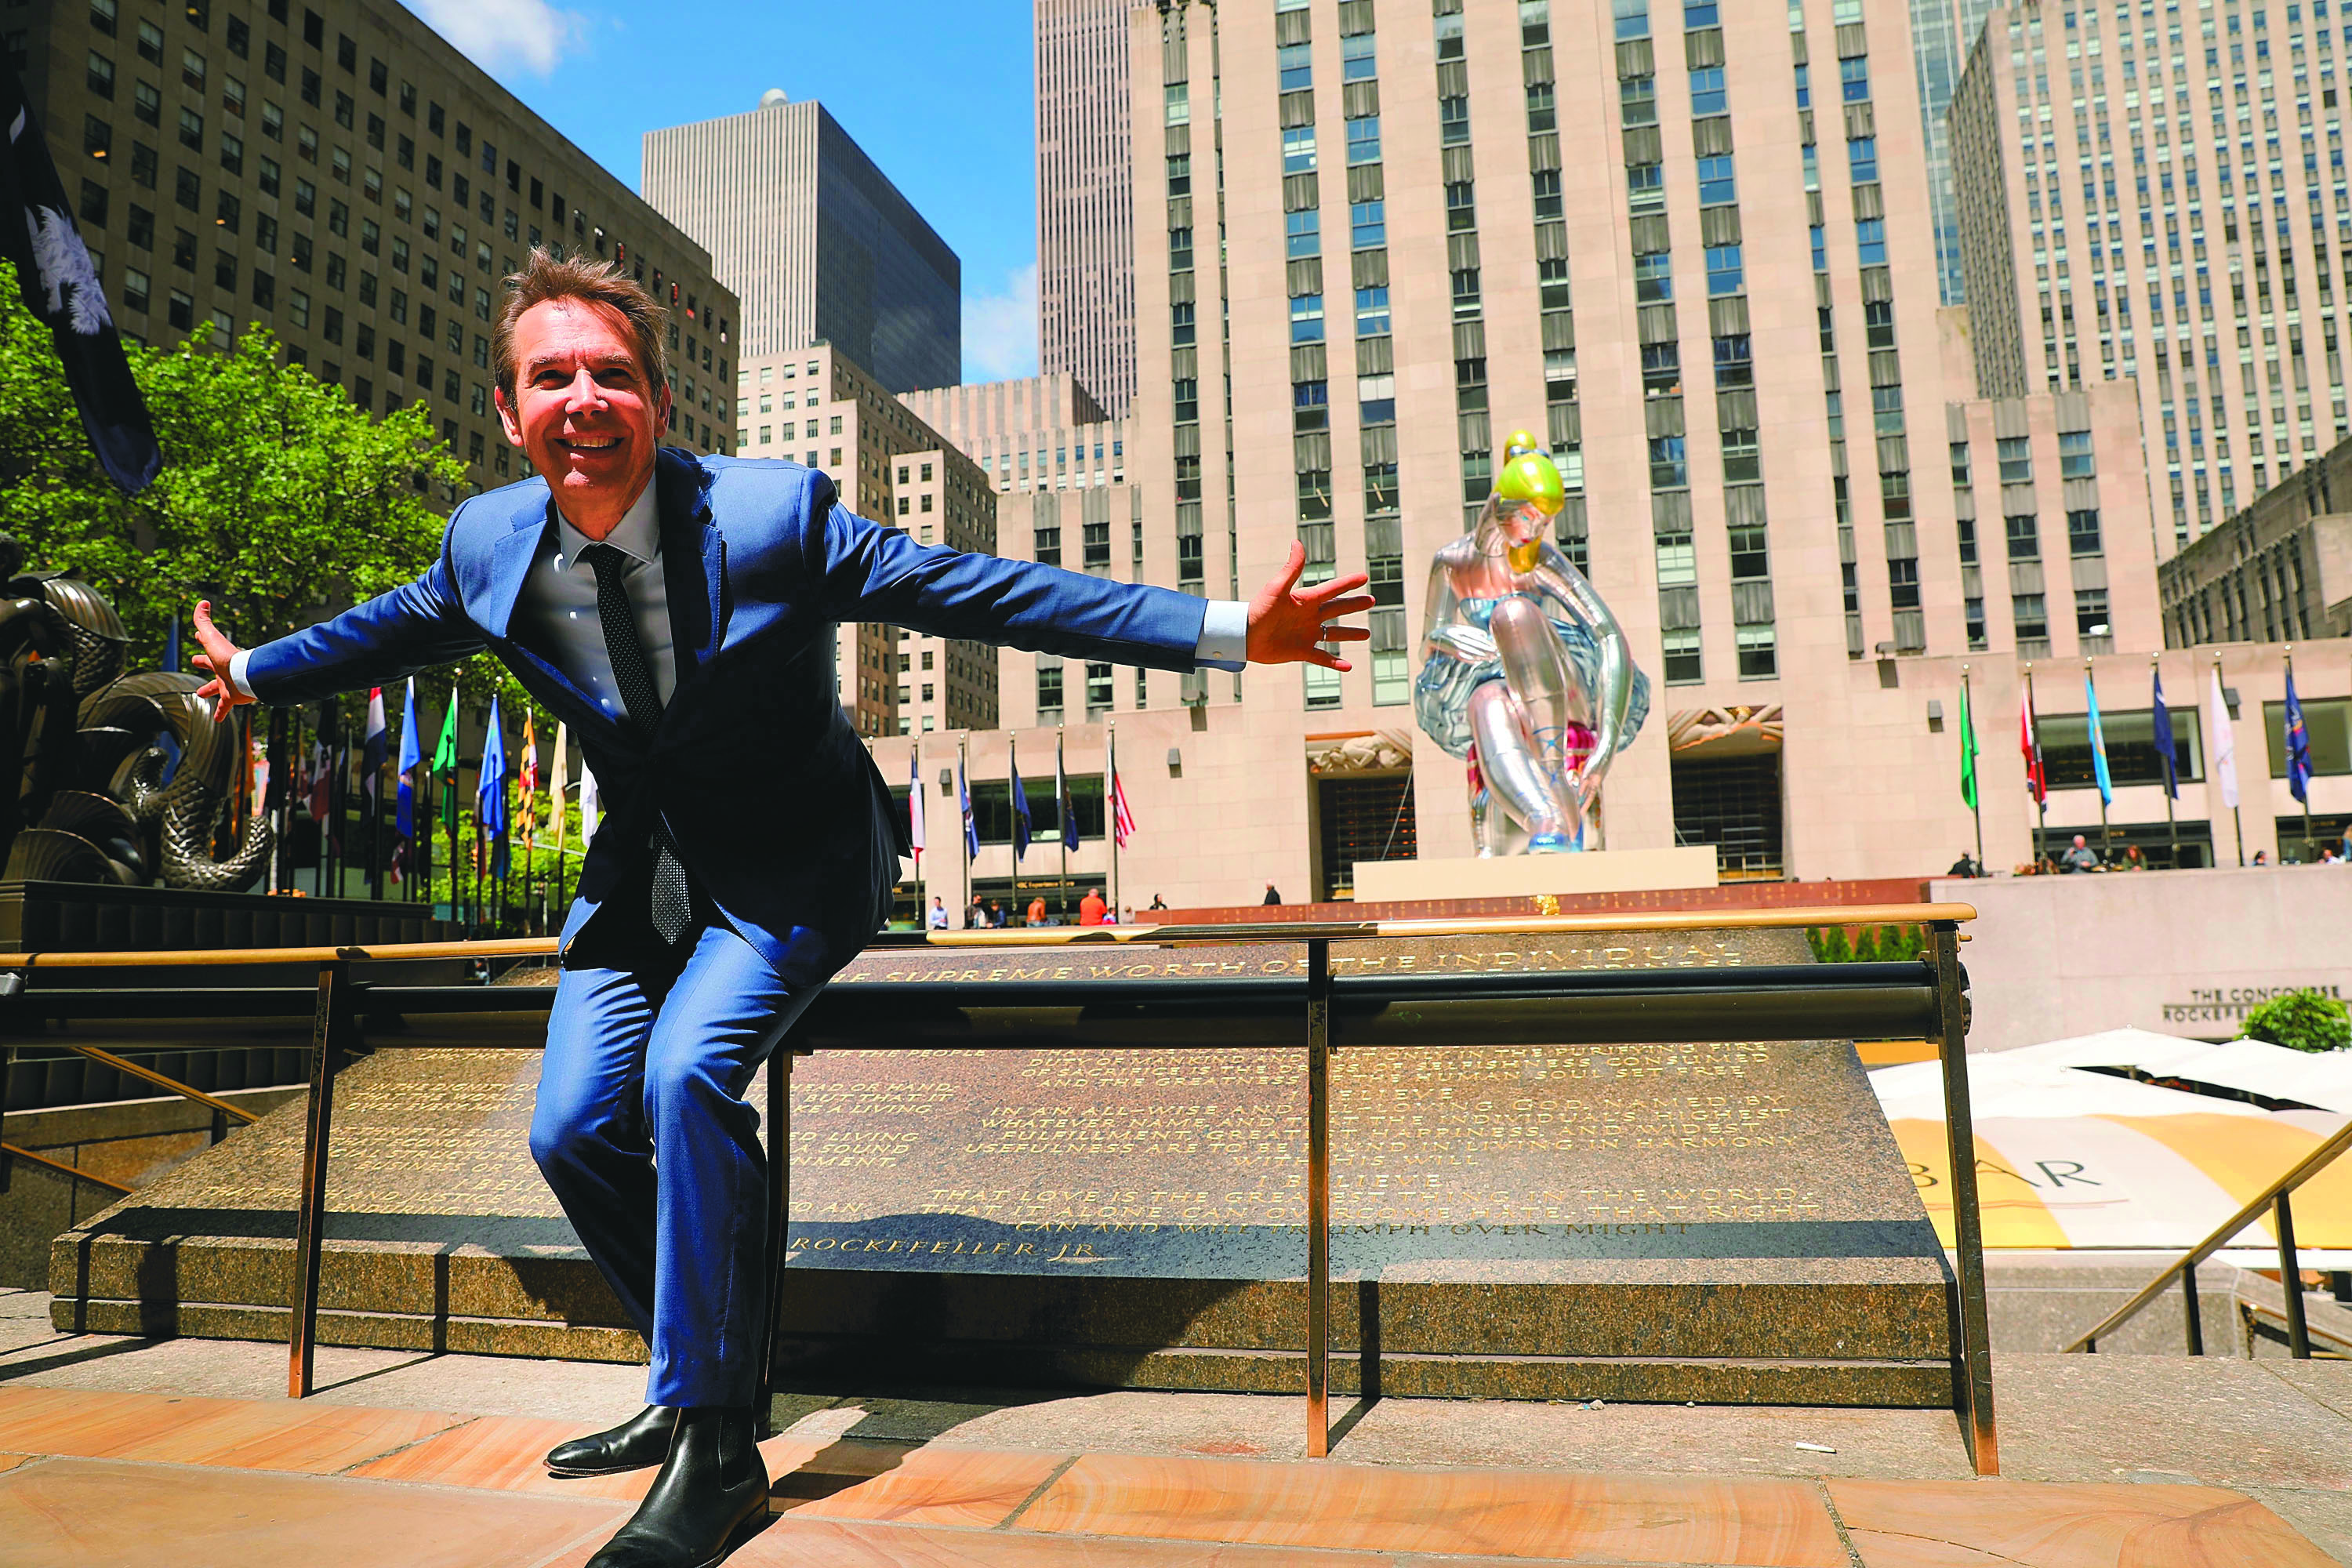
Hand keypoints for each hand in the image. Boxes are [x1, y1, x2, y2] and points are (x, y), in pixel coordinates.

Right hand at [189, 600, 251, 722]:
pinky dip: (220, 713)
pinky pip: (224, 708)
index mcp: (217, 656)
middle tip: (195, 662)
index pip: (207, 645)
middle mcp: (223, 670)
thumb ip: (203, 621)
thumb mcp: (211, 637)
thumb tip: (202, 602)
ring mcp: (227, 684)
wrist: (247, 676)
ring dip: (209, 690)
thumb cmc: (228, 657)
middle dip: (203, 663)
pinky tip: (216, 721)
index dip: (201, 639)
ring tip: (201, 694)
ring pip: (216, 688)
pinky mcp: (232, 698)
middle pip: (211, 666)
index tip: (197, 635)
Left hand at [1246, 542, 1375, 669]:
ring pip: (1334, 634)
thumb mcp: (1277, 587)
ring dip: (1350, 633)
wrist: (1244, 636)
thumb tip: (1297, 542)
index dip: (1348, 583)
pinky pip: (1322, 657)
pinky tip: (1349, 666)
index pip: (1332, 589)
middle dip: (1354, 605)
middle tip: (1371, 600)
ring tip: (1366, 634)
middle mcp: (1309, 616)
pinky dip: (1335, 663)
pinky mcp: (1301, 651)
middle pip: (1337, 609)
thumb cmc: (1259, 609)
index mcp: (1306, 600)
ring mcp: (1306, 634)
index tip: (1364, 577)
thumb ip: (1292, 568)